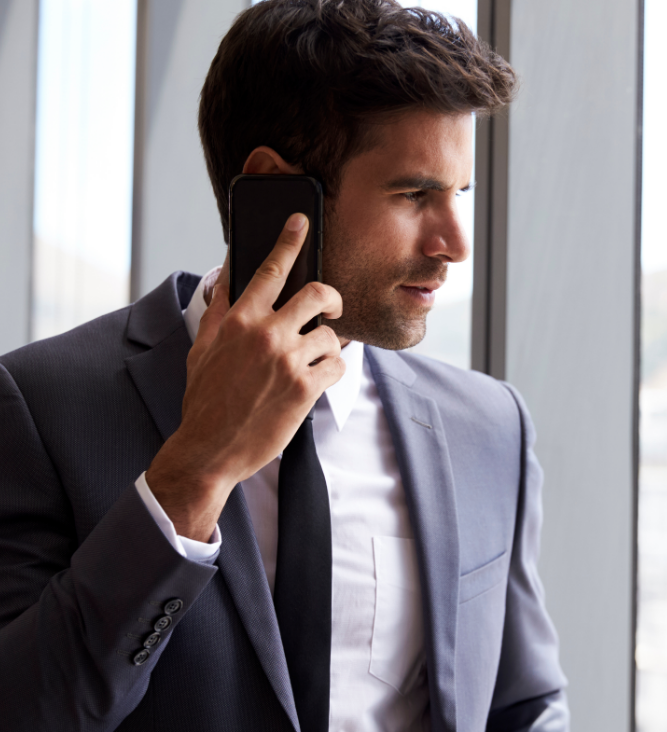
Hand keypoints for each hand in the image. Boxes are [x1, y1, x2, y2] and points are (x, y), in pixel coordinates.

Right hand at [146, 214, 343, 541]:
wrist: (209, 449)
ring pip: (332, 335)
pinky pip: (338, 366)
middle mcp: (265, 335)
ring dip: (329, 346)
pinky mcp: (305, 389)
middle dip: (332, 296)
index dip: (288, 242)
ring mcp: (287, 361)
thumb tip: (230, 275)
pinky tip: (317, 380)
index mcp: (238, 321)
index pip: (268, 270)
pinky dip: (333, 371)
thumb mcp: (203, 348)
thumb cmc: (205, 399)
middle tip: (332, 305)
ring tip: (314, 359)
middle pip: (316, 294)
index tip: (301, 222)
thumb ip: (221, 310)